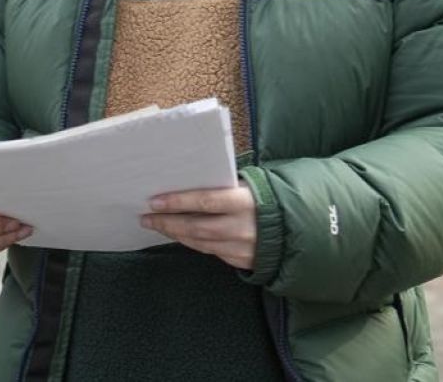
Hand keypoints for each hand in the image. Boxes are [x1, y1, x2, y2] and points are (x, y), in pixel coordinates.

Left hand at [140, 183, 256, 269]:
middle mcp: (242, 227)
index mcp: (245, 202)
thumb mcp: (251, 185)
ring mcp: (242, 248)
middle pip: (197, 227)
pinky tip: (178, 234)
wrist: (296, 228)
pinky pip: (210, 251)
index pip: (205, 202)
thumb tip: (188, 180)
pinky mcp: (241, 261)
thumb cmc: (266, 198)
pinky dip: (191, 242)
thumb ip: (224, 186)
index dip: (178, 202)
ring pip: (200, 243)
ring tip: (156, 225)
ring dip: (175, 234)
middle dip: (168, 222)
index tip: (154, 201)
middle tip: (146, 217)